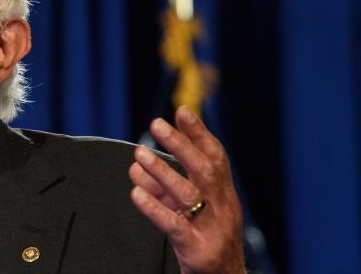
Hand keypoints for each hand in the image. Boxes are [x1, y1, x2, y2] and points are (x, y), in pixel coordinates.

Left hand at [129, 106, 243, 273]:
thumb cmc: (204, 240)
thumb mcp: (191, 209)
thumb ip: (167, 187)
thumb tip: (136, 165)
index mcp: (224, 195)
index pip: (216, 158)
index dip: (199, 133)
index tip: (181, 110)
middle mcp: (223, 208)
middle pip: (205, 170)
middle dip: (181, 144)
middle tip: (156, 124)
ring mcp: (212, 229)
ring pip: (189, 195)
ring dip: (162, 171)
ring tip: (139, 155)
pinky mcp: (198, 250)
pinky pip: (174, 226)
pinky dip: (154, 208)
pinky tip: (136, 194)